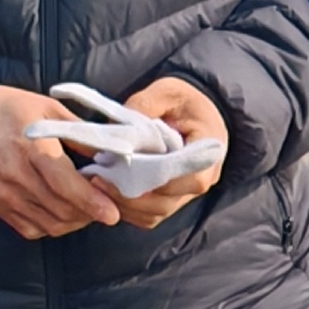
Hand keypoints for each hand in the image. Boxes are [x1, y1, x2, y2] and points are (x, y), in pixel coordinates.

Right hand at [0, 81, 123, 240]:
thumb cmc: (5, 107)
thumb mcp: (47, 108)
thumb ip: (80, 132)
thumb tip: (112, 152)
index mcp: (32, 149)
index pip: (66, 185)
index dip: (92, 203)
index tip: (112, 214)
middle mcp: (16, 177)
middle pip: (61, 210)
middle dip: (89, 214)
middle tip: (104, 206)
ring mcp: (3, 195)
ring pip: (49, 224)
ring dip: (73, 222)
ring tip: (85, 209)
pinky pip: (29, 228)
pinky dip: (50, 226)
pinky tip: (58, 211)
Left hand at [108, 78, 228, 231]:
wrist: (190, 112)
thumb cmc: (181, 101)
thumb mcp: (167, 91)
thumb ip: (145, 105)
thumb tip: (118, 128)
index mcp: (210, 152)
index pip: (187, 179)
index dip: (151, 178)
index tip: (118, 169)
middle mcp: (202, 179)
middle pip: (165, 202)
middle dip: (129, 194)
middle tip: (98, 178)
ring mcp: (185, 195)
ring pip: (153, 214)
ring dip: (124, 204)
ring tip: (98, 183)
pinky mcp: (170, 201)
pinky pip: (147, 216)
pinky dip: (126, 209)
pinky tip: (107, 190)